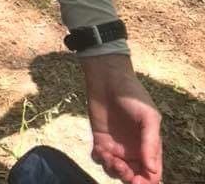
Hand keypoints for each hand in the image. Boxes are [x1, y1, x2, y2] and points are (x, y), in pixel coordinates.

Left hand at [81, 55, 161, 183]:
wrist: (108, 78)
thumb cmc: (133, 95)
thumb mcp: (148, 117)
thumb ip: (150, 143)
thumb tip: (152, 171)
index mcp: (149, 148)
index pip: (151, 175)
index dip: (146, 182)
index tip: (136, 181)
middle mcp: (133, 151)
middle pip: (132, 177)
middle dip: (127, 177)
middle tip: (120, 166)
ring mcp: (116, 146)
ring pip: (115, 171)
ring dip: (112, 168)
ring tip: (108, 153)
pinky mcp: (100, 140)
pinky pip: (99, 159)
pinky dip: (99, 159)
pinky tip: (99, 148)